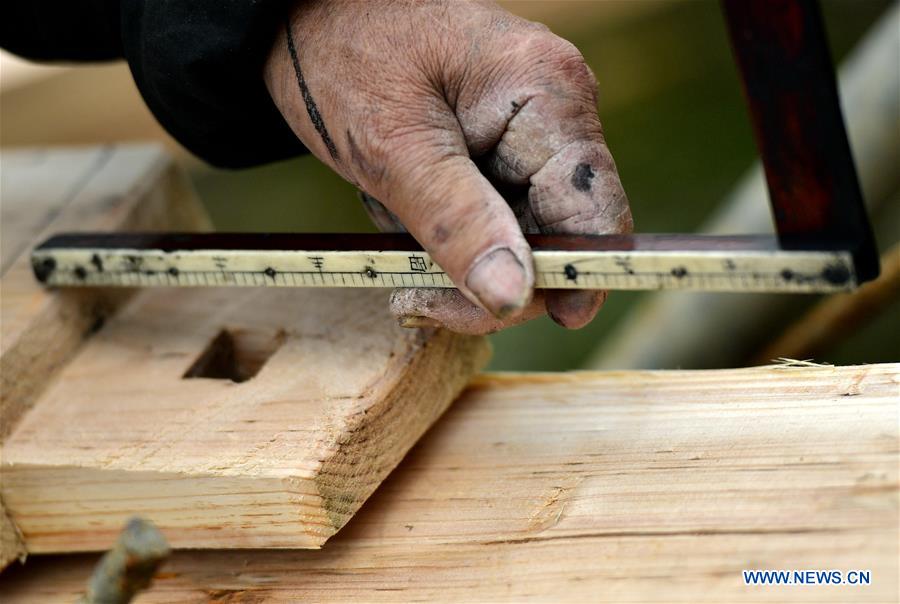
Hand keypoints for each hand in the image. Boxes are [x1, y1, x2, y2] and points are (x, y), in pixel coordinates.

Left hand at [264, 0, 631, 334]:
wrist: (304, 16)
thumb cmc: (345, 51)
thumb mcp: (392, 147)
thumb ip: (457, 223)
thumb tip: (513, 296)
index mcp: (546, 95)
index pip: (594, 210)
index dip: (578, 275)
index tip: (548, 323)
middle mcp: (551, 115)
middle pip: (557, 235)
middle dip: (487, 277)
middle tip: (413, 296)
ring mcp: (525, 135)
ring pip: (517, 237)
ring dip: (455, 257)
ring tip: (391, 225)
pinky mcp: (494, 152)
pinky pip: (487, 220)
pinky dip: (443, 236)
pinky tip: (399, 210)